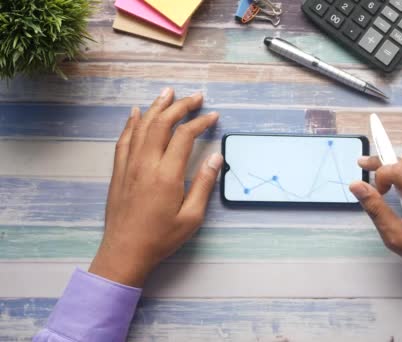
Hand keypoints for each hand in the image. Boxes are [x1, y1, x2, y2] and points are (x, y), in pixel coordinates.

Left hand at [89, 88, 222, 286]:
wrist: (125, 252)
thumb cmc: (161, 238)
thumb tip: (216, 159)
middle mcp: (146, 163)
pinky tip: (136, 113)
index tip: (213, 117)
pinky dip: (132, 123)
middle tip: (196, 97)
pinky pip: (124, 139)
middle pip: (162, 123)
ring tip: (168, 93)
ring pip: (142, 126)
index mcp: (167, 174)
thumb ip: (204, 185)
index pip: (185, 136)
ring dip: (156, 107)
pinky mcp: (118, 171)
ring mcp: (129, 165)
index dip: (200, 122)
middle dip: (181, 106)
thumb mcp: (191, 217)